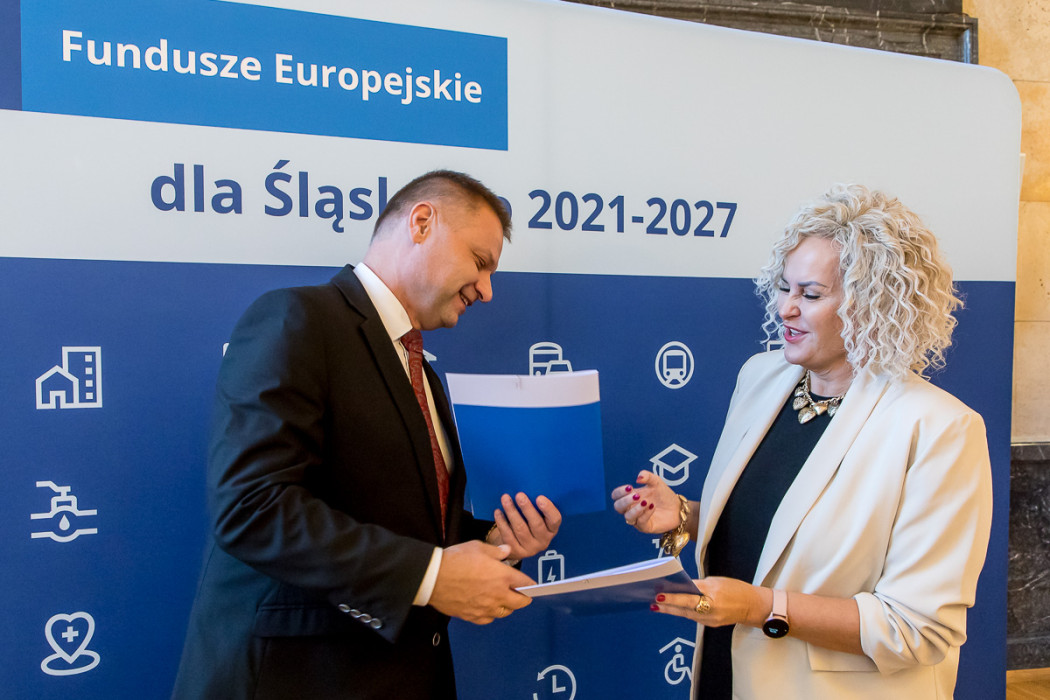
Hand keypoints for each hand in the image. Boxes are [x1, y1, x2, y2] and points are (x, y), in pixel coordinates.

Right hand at [429, 540, 535, 623]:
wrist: (433, 577)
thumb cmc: (455, 559)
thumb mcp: (478, 547)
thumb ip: (496, 551)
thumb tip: (506, 551)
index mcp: (502, 576)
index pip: (525, 583)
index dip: (530, 584)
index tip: (531, 585)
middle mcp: (497, 594)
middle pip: (520, 603)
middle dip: (524, 599)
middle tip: (523, 596)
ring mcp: (485, 607)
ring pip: (505, 612)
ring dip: (507, 607)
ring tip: (504, 600)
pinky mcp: (473, 616)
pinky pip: (488, 619)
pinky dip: (491, 614)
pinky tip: (487, 607)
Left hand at [489, 493, 561, 560]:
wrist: (518, 543)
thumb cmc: (530, 522)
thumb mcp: (538, 516)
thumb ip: (537, 506)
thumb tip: (529, 486)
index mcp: (552, 529)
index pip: (555, 520)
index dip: (548, 509)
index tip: (539, 497)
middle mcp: (543, 541)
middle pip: (536, 524)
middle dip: (527, 508)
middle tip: (519, 495)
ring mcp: (530, 548)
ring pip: (520, 529)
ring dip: (512, 512)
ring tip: (505, 499)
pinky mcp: (516, 552)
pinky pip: (508, 535)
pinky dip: (502, 522)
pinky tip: (498, 512)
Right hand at [610, 470, 681, 533]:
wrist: (677, 508)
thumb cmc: (664, 495)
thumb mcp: (656, 482)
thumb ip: (647, 476)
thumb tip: (638, 478)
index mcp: (631, 497)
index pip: (616, 496)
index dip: (619, 492)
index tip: (630, 488)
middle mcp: (632, 508)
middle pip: (618, 507)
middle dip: (625, 501)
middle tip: (637, 495)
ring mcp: (637, 519)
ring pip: (628, 517)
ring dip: (635, 509)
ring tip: (646, 502)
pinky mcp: (646, 527)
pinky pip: (640, 523)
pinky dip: (645, 514)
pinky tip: (652, 506)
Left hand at [650, 576, 769, 628]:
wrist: (753, 606)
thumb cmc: (736, 589)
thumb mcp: (717, 581)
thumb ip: (700, 584)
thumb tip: (682, 586)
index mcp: (713, 594)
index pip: (689, 595)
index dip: (673, 596)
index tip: (659, 594)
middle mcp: (711, 609)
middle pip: (684, 607)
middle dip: (667, 605)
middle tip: (653, 602)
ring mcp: (711, 619)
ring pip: (687, 614)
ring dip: (672, 609)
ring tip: (657, 606)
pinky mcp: (711, 624)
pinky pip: (694, 617)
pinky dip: (683, 612)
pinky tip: (673, 608)